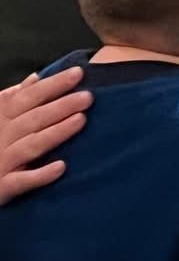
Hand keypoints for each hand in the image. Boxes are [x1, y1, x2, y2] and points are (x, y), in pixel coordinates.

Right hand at [0, 68, 89, 204]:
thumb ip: (14, 98)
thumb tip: (35, 78)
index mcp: (2, 117)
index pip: (30, 96)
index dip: (53, 84)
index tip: (79, 73)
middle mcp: (2, 136)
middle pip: (34, 118)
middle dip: (61, 106)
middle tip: (88, 97)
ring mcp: (2, 161)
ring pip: (31, 145)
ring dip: (56, 132)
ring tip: (81, 120)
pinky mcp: (2, 187)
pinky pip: (21, 181)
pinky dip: (40, 175)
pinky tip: (61, 167)